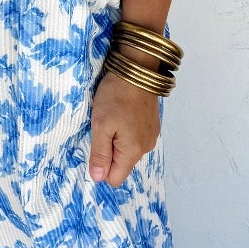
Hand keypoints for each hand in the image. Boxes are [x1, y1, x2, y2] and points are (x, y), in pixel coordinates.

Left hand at [89, 67, 161, 186]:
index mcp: (133, 151)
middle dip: (109, 152)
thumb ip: (100, 154)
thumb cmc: (115, 97)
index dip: (102, 167)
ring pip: (128, 151)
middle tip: (103, 129)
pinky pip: (135, 139)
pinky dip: (126, 131)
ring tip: (112, 119)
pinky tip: (122, 114)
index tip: (96, 145)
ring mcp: (151, 136)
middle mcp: (146, 147)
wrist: (137, 69)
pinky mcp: (152, 125)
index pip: (115, 178)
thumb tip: (97, 178)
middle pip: (122, 164)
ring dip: (117, 140)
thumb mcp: (100, 125)